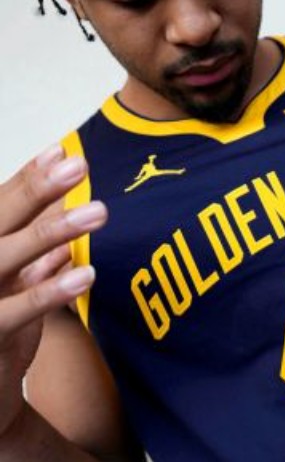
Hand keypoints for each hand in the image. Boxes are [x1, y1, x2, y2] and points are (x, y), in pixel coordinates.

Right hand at [0, 145, 106, 440]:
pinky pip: (17, 310)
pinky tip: (85, 273)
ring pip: (6, 257)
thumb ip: (35, 264)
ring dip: (53, 231)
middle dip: (37, 188)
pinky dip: (50, 291)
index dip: (30, 178)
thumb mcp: (13, 294)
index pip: (0, 207)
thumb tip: (67, 233)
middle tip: (79, 164)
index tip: (62, 151)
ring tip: (99, 213)